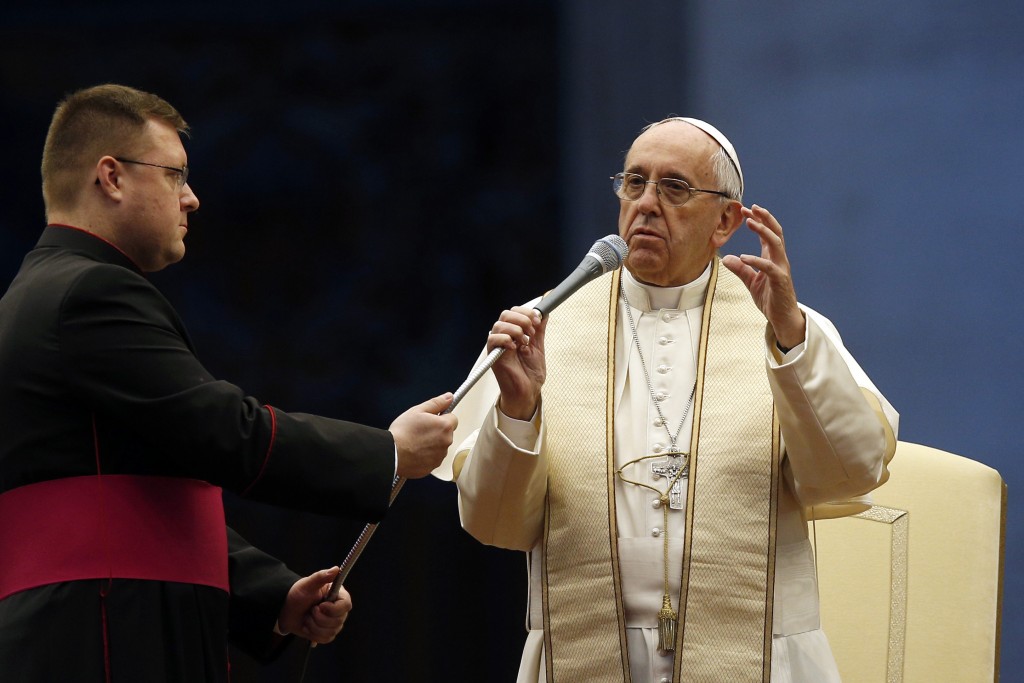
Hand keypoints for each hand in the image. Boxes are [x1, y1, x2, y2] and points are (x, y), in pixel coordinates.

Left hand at [277, 567, 350, 644]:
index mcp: (338, 595)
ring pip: (331, 631)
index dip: (333, 609)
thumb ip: (321, 576)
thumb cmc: (298, 594)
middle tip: (310, 610)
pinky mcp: (327, 633)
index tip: (320, 606)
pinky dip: (313, 634)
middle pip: (338, 621)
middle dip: (319, 618)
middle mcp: (339, 610)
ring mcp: (334, 622)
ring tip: (307, 617)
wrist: (287, 610)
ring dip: (314, 626)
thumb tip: (336, 569)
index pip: (346, 605)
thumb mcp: (308, 584)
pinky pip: (326, 639)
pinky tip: (308, 626)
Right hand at [391, 393, 457, 477]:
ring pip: (440, 446)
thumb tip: (448, 397)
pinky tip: (415, 451)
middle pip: (447, 433)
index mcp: (444, 426)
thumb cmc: (402, 433)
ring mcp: (440, 456)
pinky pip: (434, 458)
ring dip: (433, 443)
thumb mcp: (418, 411)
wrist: (392, 454)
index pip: (453, 418)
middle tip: (421, 430)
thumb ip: (436, 403)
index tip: (432, 419)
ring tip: (416, 441)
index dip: (442, 417)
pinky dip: (427, 455)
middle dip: (437, 431)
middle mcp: (446, 442)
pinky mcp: (433, 466)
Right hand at [488, 305, 546, 420]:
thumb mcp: (538, 347)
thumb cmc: (530, 373)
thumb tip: (544, 313)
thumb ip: (539, 330)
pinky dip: (506, 339)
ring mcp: (498, 345)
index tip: (538, 320)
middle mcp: (504, 337)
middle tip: (532, 332)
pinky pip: (493, 339)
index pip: (515, 311)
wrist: (528, 391)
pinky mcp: (493, 355)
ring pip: (500, 324)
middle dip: (523, 319)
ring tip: (525, 342)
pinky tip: (515, 348)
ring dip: (516, 330)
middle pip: (506, 314)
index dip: (527, 312)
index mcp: (514, 333)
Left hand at [721, 204, 805, 348]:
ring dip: (763, 231)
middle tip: (750, 208)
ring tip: (750, 222)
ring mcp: (781, 269)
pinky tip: (743, 257)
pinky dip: (756, 261)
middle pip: (775, 232)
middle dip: (764, 218)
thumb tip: (727, 258)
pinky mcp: (780, 281)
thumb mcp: (751, 282)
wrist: (782, 318)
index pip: (768, 234)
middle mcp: (779, 260)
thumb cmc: (770, 299)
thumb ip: (741, 270)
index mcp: (773, 258)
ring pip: (776, 244)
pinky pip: (769, 267)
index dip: (759, 220)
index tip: (745, 210)